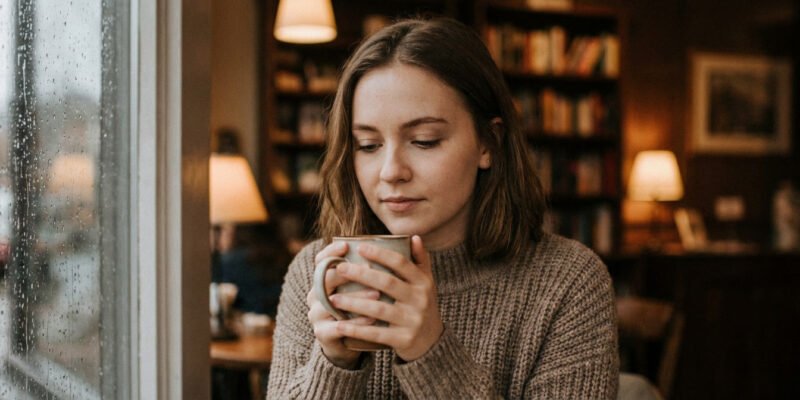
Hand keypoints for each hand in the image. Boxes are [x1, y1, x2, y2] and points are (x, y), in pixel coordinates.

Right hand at [306, 241, 378, 368]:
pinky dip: (357, 323)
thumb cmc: (360, 309)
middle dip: (346, 273)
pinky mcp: (322, 333)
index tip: (347, 245)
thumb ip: (377, 267)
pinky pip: (338, 327)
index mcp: (324, 280)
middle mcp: (316, 295)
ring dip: (355, 298)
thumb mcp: (363, 287)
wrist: (347, 343)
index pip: (320, 261)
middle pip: (325, 278)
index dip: (330, 252)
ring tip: (377, 295)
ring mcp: (317, 314)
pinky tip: (373, 320)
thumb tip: (410, 240)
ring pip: (332, 303)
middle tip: (370, 269)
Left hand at [329, 235, 443, 361]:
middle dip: (361, 274)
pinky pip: (376, 333)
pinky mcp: (403, 339)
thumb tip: (413, 237)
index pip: (401, 263)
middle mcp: (420, 300)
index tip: (359, 247)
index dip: (380, 254)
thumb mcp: (426, 284)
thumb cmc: (422, 306)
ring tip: (332, 298)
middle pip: (387, 283)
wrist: (432, 343)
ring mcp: (412, 320)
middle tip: (339, 268)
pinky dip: (356, 329)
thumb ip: (420, 260)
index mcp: (423, 282)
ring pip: (378, 309)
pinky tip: (339, 324)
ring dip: (353, 303)